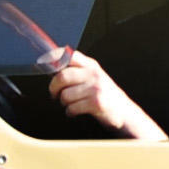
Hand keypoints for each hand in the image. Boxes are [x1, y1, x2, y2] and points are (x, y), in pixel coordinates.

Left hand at [45, 46, 164, 142]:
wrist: (124, 113)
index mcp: (91, 66)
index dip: (54, 58)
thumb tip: (51, 68)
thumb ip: (76, 72)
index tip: (44, 64)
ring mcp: (96, 88)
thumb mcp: (93, 78)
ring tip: (69, 105)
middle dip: (53, 88)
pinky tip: (74, 112)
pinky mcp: (97, 102)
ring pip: (65, 95)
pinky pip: (72, 108)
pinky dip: (70, 112)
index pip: (69, 55)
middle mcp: (94, 74)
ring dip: (63, 103)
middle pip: (62, 76)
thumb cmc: (104, 96)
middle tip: (54, 94)